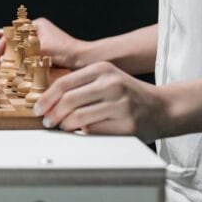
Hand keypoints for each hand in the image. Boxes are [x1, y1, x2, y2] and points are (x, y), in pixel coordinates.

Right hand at [0, 17, 84, 67]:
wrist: (84, 60)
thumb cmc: (66, 51)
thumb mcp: (42, 49)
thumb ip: (23, 51)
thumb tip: (7, 58)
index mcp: (37, 25)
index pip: (13, 33)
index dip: (2, 45)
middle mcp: (39, 31)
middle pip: (17, 42)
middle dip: (8, 53)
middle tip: (0, 64)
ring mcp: (43, 42)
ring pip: (23, 51)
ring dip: (16, 60)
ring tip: (8, 69)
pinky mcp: (46, 53)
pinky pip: (30, 57)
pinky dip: (24, 64)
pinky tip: (20, 72)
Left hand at [32, 61, 168, 141]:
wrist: (163, 107)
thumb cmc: (130, 94)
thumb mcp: (107, 78)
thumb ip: (82, 84)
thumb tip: (49, 99)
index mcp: (103, 69)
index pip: (64, 82)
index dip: (47, 97)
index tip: (37, 107)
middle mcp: (112, 83)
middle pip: (69, 100)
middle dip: (52, 113)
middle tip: (47, 121)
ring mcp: (121, 104)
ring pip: (79, 117)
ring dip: (65, 125)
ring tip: (62, 127)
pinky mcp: (127, 125)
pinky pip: (95, 131)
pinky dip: (83, 133)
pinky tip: (81, 132)